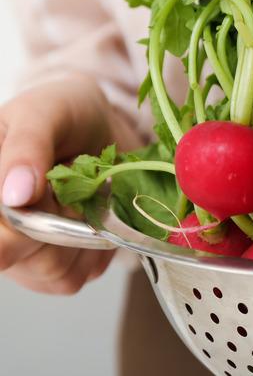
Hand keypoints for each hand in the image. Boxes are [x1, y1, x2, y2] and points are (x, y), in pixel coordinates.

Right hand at [0, 74, 142, 293]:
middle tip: (67, 179)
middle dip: (53, 215)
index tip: (40, 192)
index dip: (16, 219)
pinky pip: (77, 275)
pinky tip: (91, 214)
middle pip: (15, 251)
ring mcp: (23, 255)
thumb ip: (26, 145)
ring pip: (51, 268)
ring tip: (80, 193)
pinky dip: (95, 246)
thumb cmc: (64, 113)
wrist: (102, 127)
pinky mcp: (58, 270)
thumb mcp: (43, 112)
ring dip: (79, 227)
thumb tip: (14, 195)